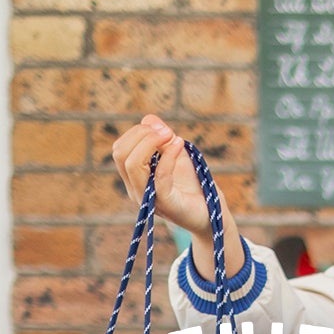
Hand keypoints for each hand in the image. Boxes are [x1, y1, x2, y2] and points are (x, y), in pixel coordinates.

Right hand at [109, 115, 244, 277]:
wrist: (213, 214)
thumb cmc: (193, 186)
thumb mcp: (176, 156)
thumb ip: (162, 138)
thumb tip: (149, 119)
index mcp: (134, 178)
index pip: (120, 149)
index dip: (137, 133)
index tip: (161, 127)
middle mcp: (136, 190)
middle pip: (121, 155)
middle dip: (142, 135)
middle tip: (167, 130)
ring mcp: (149, 199)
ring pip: (132, 166)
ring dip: (150, 143)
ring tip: (172, 135)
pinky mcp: (167, 205)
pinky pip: (159, 177)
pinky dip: (168, 156)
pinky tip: (179, 144)